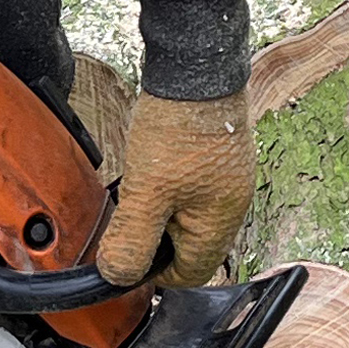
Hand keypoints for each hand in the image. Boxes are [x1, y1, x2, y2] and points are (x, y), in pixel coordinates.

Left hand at [96, 94, 253, 291]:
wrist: (195, 71)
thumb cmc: (179, 128)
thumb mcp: (147, 191)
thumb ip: (132, 238)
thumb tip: (118, 275)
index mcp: (220, 222)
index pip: (192, 275)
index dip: (155, 276)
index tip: (126, 262)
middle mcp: (230, 206)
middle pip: (190, 248)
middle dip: (154, 243)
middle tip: (126, 223)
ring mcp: (225, 180)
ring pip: (186, 218)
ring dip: (157, 215)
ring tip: (133, 194)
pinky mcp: (216, 158)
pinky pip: (189, 191)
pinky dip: (165, 191)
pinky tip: (148, 173)